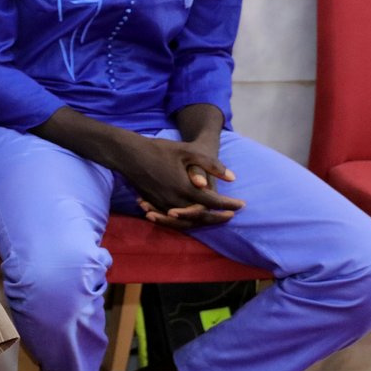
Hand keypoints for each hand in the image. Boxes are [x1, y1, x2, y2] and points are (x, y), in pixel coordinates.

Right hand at [112, 135, 242, 227]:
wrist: (128, 154)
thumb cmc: (159, 150)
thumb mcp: (188, 151)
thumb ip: (211, 164)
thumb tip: (232, 178)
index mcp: (184, 188)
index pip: (212, 202)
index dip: (228, 204)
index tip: (242, 204)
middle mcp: (173, 200)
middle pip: (200, 216)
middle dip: (218, 217)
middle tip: (232, 215)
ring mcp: (162, 204)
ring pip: (186, 220)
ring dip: (202, 221)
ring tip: (214, 218)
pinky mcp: (153, 204)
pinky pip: (172, 218)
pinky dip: (185, 219)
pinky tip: (191, 216)